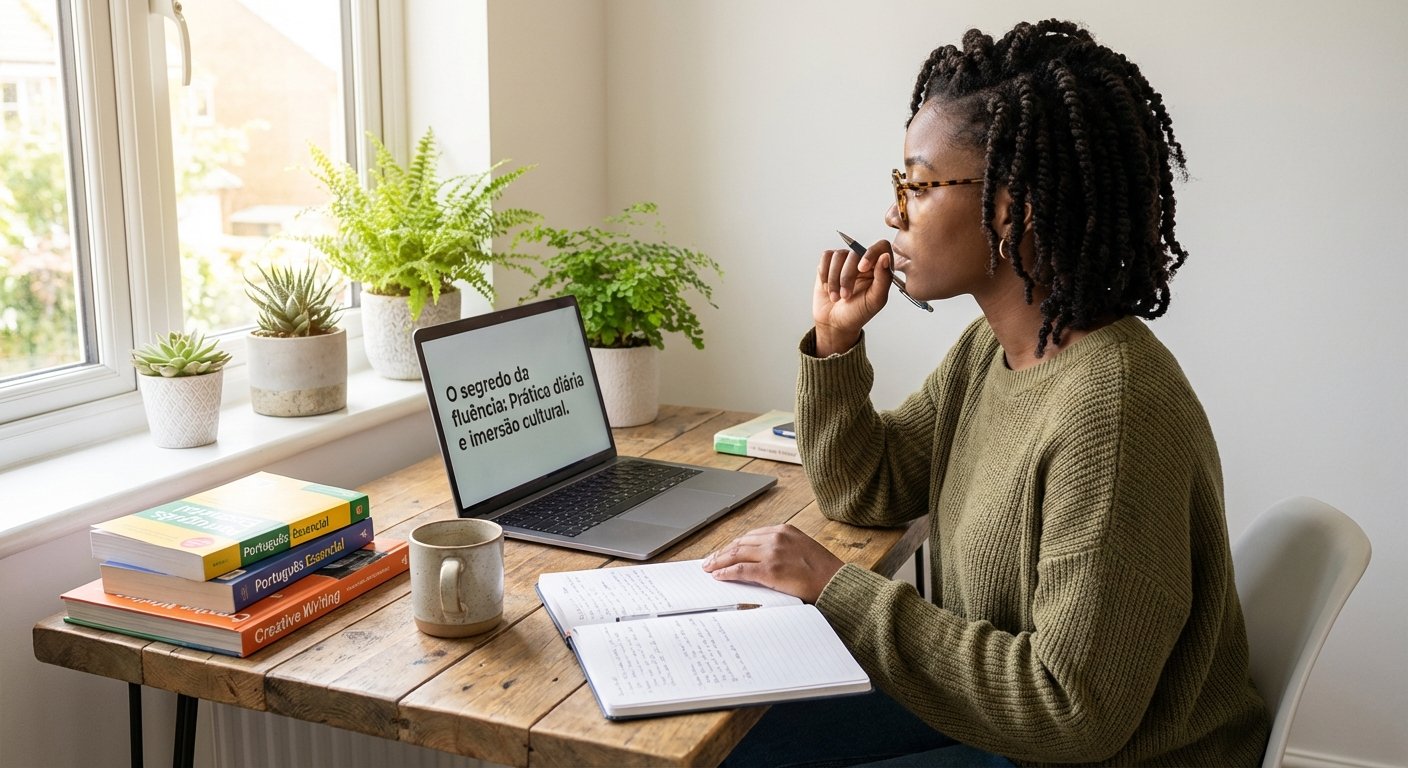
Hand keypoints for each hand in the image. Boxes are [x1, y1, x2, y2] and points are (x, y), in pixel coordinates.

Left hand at [702, 524, 844, 603]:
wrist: (836, 582)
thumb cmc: (823, 571)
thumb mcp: (802, 549)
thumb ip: (782, 548)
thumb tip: (760, 558)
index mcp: (785, 530)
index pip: (751, 535)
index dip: (734, 544)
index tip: (724, 551)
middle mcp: (776, 537)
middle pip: (740, 542)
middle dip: (723, 552)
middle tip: (710, 560)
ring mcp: (772, 553)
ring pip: (736, 554)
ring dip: (719, 561)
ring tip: (709, 568)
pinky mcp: (770, 570)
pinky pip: (741, 569)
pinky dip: (727, 572)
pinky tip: (719, 575)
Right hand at [813, 241, 891, 355]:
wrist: (835, 323)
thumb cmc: (858, 313)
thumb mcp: (876, 300)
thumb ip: (884, 278)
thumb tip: (885, 256)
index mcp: (880, 268)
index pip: (881, 246)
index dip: (871, 253)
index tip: (862, 269)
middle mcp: (863, 261)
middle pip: (855, 252)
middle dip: (847, 277)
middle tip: (845, 296)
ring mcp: (845, 261)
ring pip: (838, 255)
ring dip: (834, 279)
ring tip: (836, 296)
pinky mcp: (829, 263)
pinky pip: (826, 257)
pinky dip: (825, 273)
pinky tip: (827, 286)